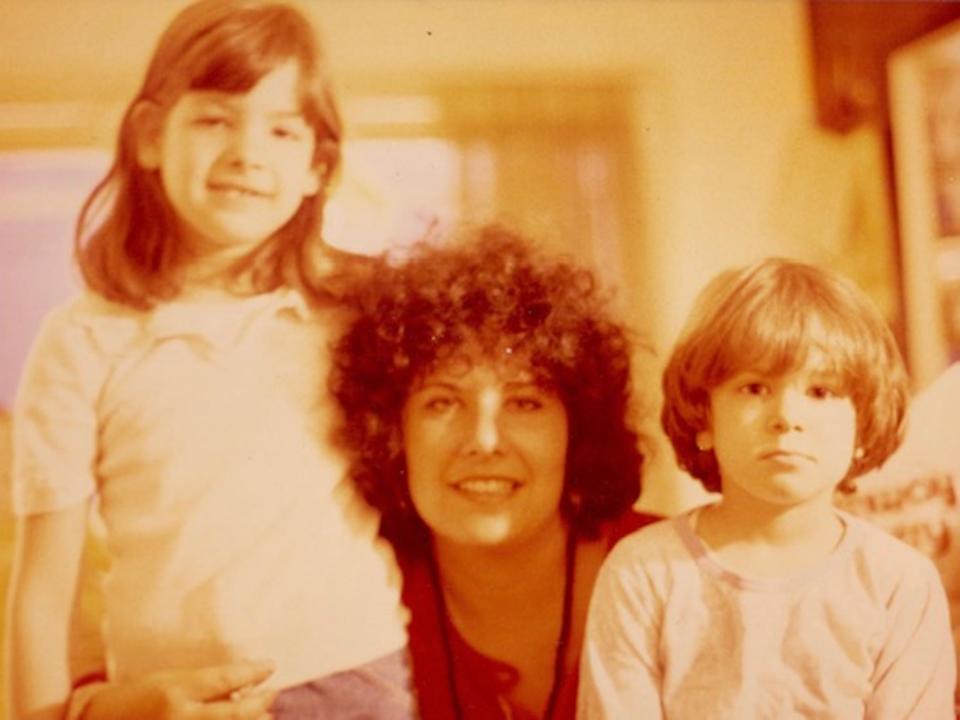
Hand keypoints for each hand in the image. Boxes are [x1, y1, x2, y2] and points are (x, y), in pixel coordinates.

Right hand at [76, 661, 276, 719]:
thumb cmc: (131, 700)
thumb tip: (238, 690)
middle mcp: (180, 717)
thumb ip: (199, 687)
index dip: (254, 673)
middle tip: (273, 694)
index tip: (271, 666)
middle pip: (236, 712)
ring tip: (266, 717)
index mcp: (175, 690)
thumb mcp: (165, 682)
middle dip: (261, 703)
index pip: (227, 679)